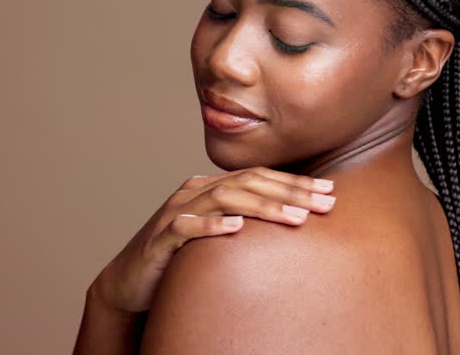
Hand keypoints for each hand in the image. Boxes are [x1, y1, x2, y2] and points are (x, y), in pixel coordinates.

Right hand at [87, 166, 335, 314]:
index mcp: (211, 187)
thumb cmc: (180, 258)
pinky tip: (237, 228)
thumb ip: (247, 220)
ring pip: (224, 199)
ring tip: (295, 218)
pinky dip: (212, 225)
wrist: (129, 281)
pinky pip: (187, 227)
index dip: (296, 182)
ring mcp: (176, 212)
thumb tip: (295, 220)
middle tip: (325, 204)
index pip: (260, 177)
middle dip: (291, 192)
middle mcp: (194, 192)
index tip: (330, 191)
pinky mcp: (160, 238)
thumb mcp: (218, 234)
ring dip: (262, 207)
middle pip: (249, 183)